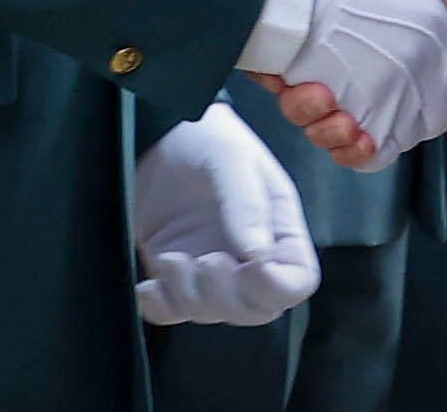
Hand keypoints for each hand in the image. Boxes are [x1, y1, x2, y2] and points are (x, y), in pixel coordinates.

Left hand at [131, 103, 319, 326]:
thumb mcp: (230, 156)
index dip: (277, 287)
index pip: (297, 281)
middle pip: (257, 309)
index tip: (251, 266)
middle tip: (205, 261)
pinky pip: (171, 313)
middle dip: (228, 296)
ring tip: (172, 260)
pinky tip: (149, 285)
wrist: (155, 132)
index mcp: (279, 229)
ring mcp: (211, 269)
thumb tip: (257, 255)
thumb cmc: (205, 136)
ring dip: (191, 297)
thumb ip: (246, 202)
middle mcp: (250, 257)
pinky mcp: (174, 275)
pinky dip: (160, 307)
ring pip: (214, 314)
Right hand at [266, 0, 446, 171]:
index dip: (261, 56)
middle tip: (322, 96)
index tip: (275, 66)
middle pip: (284, 87)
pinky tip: (364, 141)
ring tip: (347, 125)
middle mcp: (333, 54)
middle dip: (293, 102)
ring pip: (312, 122)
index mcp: (328, 13)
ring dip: (319, 130)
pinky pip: (349, 148)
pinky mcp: (380, 121)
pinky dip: (347, 152)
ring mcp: (355, 91)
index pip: (274, 38)